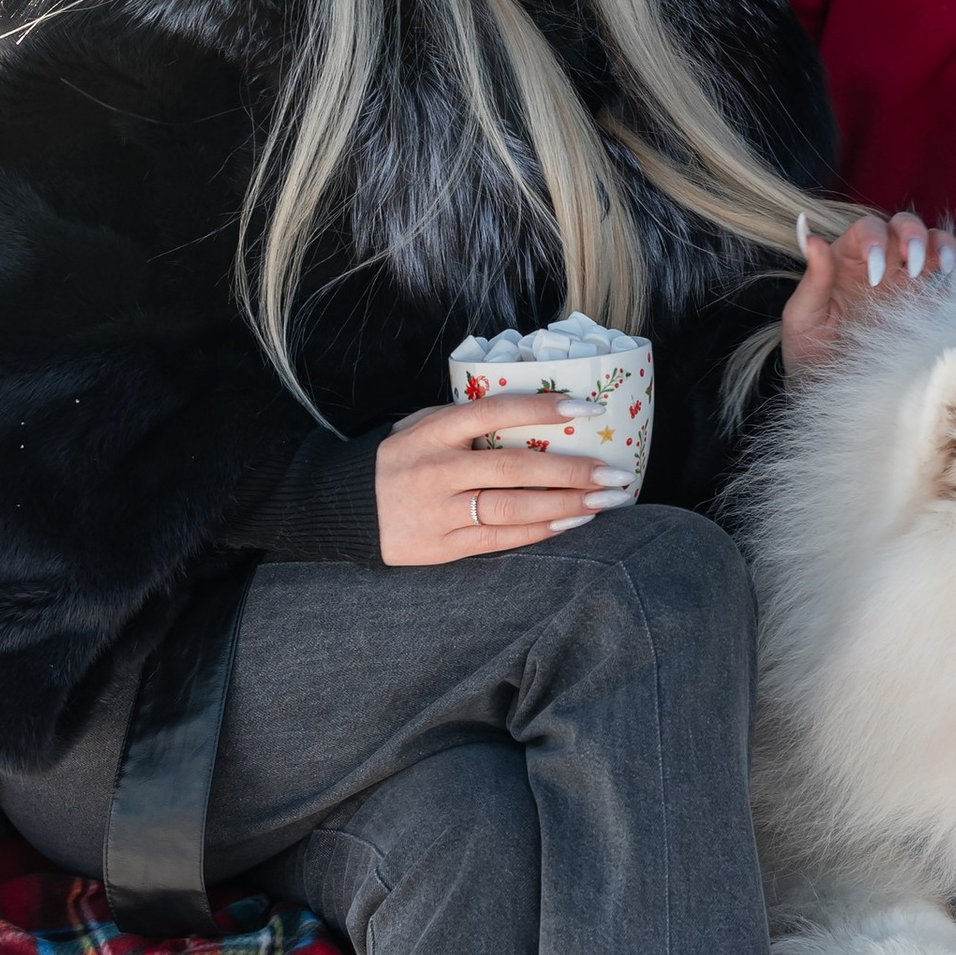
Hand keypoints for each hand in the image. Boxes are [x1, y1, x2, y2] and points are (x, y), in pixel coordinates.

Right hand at [374, 398, 628, 566]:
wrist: (341, 509)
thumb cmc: (394, 459)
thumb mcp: (419, 425)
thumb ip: (465, 419)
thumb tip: (533, 411)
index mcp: (433, 431)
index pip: (494, 411)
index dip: (543, 408)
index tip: (588, 408)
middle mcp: (436, 469)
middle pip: (515, 468)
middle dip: (572, 471)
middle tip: (615, 474)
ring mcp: (438, 510)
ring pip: (512, 509)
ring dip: (565, 505)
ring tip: (604, 501)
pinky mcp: (441, 545)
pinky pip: (499, 539)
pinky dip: (539, 531)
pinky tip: (571, 523)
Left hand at [779, 208, 952, 379]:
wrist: (827, 385)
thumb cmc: (809, 348)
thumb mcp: (803, 315)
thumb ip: (813, 278)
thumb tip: (812, 239)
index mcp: (847, 257)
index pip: (868, 228)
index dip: (875, 240)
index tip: (875, 277)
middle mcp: (879, 260)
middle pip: (903, 225)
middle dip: (913, 234)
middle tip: (913, 263)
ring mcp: (905, 280)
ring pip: (932, 242)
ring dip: (941, 245)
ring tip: (943, 265)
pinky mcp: (925, 304)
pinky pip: (945, 280)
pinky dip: (952, 277)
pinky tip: (948, 290)